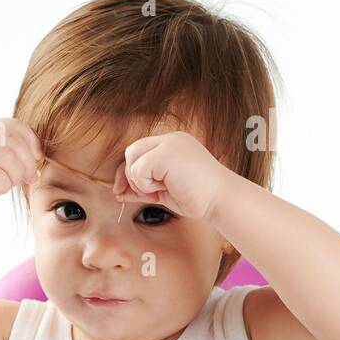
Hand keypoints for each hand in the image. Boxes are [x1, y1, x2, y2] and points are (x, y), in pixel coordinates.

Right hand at [0, 118, 42, 212]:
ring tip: (7, 184)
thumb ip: (3, 152)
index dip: (32, 142)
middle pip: (15, 143)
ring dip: (15, 176)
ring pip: (8, 159)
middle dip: (27, 164)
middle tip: (27, 179)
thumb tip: (37, 163)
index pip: (15, 125)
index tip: (36, 160)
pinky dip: (2, 186)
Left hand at [111, 130, 232, 219]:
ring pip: (132, 159)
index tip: (128, 192)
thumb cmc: (198, 198)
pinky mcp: (166, 153)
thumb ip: (143, 186)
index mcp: (173, 144)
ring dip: (141, 182)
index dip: (130, 173)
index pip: (140, 152)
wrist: (221, 199)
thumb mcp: (164, 190)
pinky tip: (164, 188)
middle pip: (132, 152)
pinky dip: (146, 184)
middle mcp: (171, 139)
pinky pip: (139, 169)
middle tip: (149, 194)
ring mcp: (169, 143)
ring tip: (161, 190)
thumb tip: (118, 191)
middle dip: (131, 177)